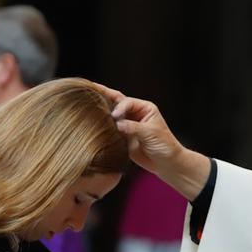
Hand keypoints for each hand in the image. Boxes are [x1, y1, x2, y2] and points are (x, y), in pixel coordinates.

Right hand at [99, 84, 210, 199]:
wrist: (166, 163)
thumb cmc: (165, 145)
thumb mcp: (150, 133)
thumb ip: (133, 127)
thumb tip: (116, 124)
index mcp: (144, 108)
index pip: (126, 103)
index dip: (119, 108)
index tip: (114, 116)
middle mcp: (134, 114)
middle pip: (116, 102)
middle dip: (103, 95)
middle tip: (89, 88)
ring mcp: (127, 125)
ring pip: (111, 116)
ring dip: (101, 111)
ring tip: (85, 103)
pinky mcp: (122, 138)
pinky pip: (109, 130)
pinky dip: (101, 127)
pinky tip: (91, 123)